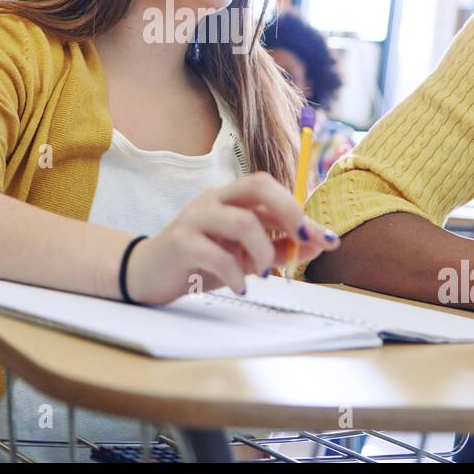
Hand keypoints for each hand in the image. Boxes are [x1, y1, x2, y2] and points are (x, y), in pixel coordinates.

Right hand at [124, 172, 339, 305]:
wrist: (148, 274)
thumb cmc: (199, 261)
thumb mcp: (244, 255)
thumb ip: (278, 248)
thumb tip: (319, 243)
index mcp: (230, 197)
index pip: (270, 188)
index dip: (300, 210)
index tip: (325, 239)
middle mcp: (214, 200)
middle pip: (258, 185)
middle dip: (288, 212)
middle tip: (299, 242)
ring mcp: (195, 218)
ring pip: (242, 221)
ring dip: (263, 251)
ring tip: (261, 274)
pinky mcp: (180, 242)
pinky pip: (217, 254)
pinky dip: (235, 274)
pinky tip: (238, 287)